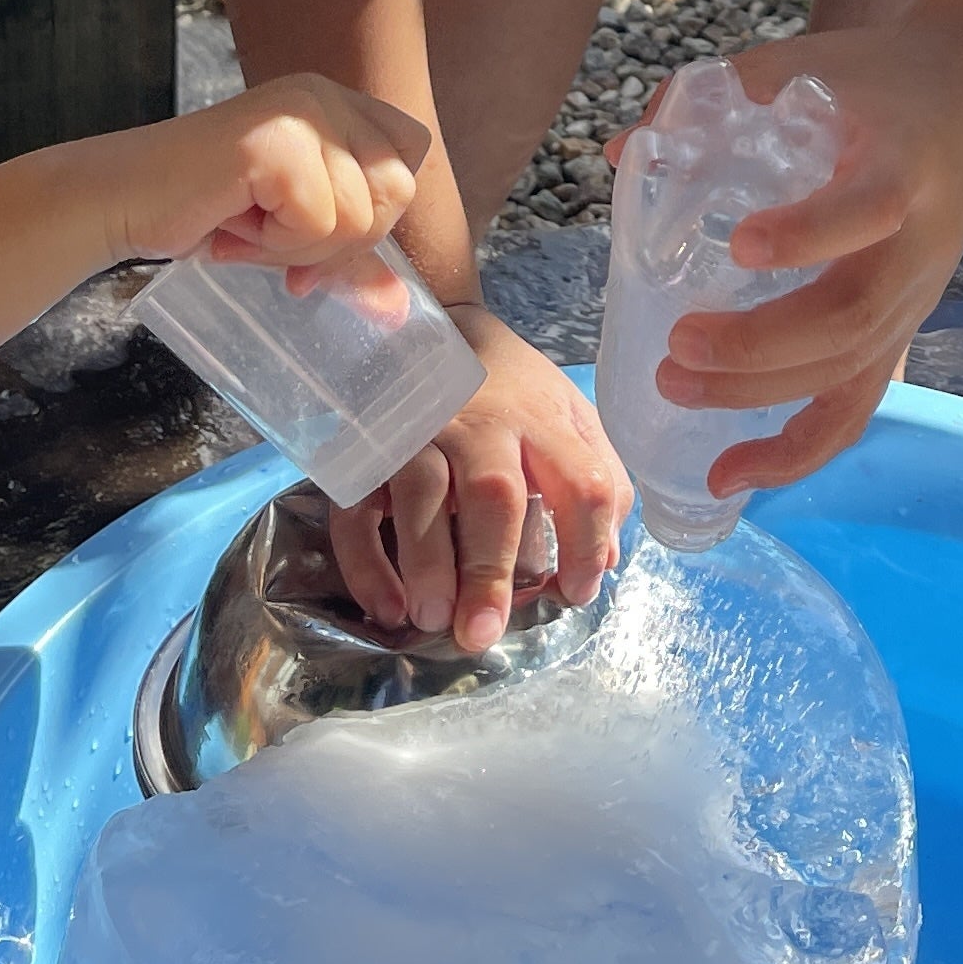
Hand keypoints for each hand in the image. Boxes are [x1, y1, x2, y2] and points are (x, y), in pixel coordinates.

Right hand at [112, 71, 430, 271]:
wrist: (123, 202)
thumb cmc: (204, 212)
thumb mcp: (294, 236)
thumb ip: (348, 260)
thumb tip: (399, 308)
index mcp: (336, 103)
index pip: (411, 154)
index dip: (374, 210)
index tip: (315, 237)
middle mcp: (324, 95)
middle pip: (397, 190)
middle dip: (339, 239)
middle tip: (274, 238)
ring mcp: (301, 112)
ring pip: (360, 215)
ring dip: (298, 245)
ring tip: (246, 225)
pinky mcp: (274, 141)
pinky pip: (318, 221)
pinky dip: (273, 243)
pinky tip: (230, 222)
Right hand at [331, 305, 627, 652]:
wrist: (438, 330)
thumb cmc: (513, 391)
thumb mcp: (569, 418)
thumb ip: (597, 481)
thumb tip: (604, 562)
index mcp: (543, 420)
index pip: (582, 481)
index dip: (586, 543)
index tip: (577, 593)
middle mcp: (481, 424)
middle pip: (492, 492)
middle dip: (488, 566)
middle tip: (482, 633)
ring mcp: (419, 433)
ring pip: (420, 493)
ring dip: (425, 562)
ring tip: (433, 620)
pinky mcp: (369, 452)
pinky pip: (358, 507)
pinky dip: (367, 560)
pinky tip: (387, 607)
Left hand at [650, 26, 962, 500]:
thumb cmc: (876, 77)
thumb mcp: (813, 58)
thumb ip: (724, 90)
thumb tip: (624, 150)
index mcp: (906, 165)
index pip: (871, 210)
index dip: (811, 234)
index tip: (741, 245)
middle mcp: (920, 245)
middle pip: (852, 317)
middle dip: (761, 345)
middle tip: (678, 343)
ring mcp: (916, 298)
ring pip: (849, 373)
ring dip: (760, 396)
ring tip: (674, 386)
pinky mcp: (902, 330)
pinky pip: (854, 408)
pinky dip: (795, 453)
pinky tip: (730, 475)